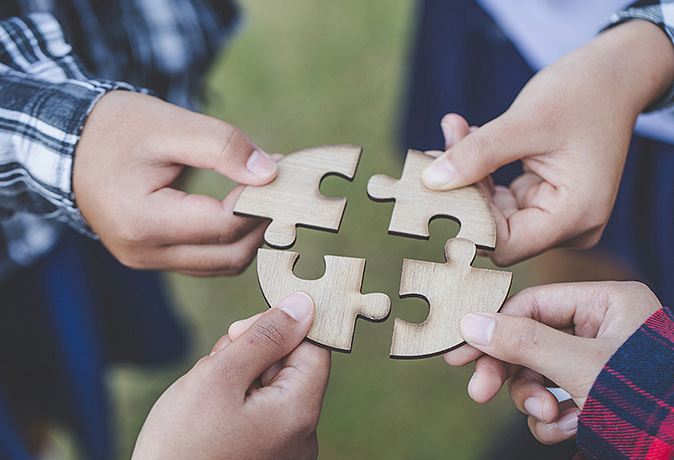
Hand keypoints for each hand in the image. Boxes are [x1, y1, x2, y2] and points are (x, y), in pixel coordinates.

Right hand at [73, 91, 278, 275]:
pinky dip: (230, 241)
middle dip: (262, 224)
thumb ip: (223, 146)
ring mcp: (146, 261)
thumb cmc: (116, 129)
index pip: (224, 224)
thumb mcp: (170, 125)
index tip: (280, 173)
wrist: (69, 145)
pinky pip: (205, 261)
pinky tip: (243, 212)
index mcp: (143, 220)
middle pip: (229, 255)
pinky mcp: (152, 258)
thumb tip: (271, 173)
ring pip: (221, 265)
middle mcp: (143, 252)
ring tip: (265, 199)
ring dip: (250, 236)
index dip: (260, 201)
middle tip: (281, 190)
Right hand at [131, 292, 330, 459]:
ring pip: (270, 387)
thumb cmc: (182, 446)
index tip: (244, 330)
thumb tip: (304, 305)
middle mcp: (300, 435)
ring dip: (238, 376)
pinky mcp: (265, 455)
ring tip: (205, 395)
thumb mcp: (219, 378)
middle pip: (290, 367)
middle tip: (216, 366)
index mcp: (298, 413)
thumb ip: (264, 337)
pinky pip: (259, 412)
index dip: (282, 328)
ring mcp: (283, 449)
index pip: (314, 349)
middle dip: (252, 354)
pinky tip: (208, 411)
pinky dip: (235, 400)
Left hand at [421, 20, 673, 265]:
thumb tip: (430, 182)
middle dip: (462, 190)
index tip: (434, 187)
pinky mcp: (542, 199)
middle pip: (495, 228)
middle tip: (435, 150)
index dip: (466, 221)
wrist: (615, 74)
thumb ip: (477, 154)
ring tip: (454, 131)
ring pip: (492, 211)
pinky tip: (467, 135)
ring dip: (467, 174)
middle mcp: (569, 225)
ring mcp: (555, 213)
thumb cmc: (582, 92)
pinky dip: (480, 168)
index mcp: (575, 215)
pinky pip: (498, 196)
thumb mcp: (525, 121)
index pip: (505, 245)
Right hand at [445, 281, 662, 443]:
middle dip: (512, 373)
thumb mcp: (578, 368)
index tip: (461, 351)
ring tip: (549, 418)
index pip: (532, 304)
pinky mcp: (596, 391)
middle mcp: (602, 327)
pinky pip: (556, 397)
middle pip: (531, 340)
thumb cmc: (646, 400)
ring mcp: (598, 361)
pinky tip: (570, 428)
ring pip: (539, 372)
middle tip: (479, 392)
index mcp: (607, 303)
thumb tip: (471, 323)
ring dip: (535, 400)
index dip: (493, 327)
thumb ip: (523, 342)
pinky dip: (554, 418)